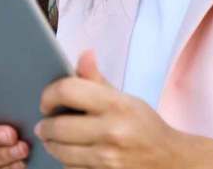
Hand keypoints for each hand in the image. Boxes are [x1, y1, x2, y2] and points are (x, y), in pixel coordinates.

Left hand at [35, 49, 187, 167]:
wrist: (167, 160)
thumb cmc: (144, 126)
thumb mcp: (125, 98)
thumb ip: (98, 80)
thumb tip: (84, 55)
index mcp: (116, 104)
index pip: (67, 91)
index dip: (49, 95)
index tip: (47, 102)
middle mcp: (111, 131)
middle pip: (57, 126)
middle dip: (45, 125)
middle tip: (44, 124)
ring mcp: (107, 158)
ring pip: (60, 151)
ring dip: (52, 144)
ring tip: (54, 138)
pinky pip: (70, 168)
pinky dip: (66, 161)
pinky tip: (73, 154)